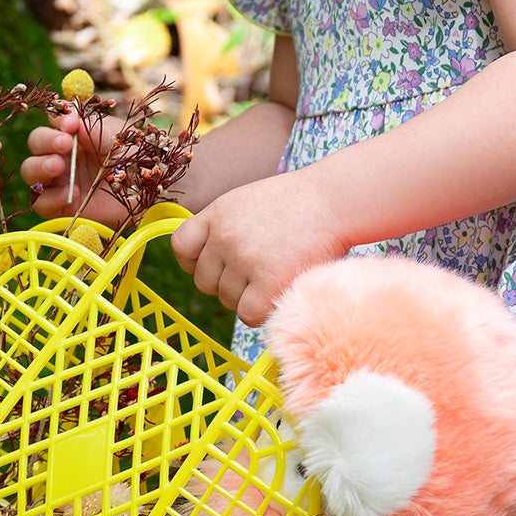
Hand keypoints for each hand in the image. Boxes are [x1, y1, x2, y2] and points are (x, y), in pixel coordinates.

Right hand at [19, 110, 127, 226]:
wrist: (149, 191)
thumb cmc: (135, 159)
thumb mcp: (118, 138)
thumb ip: (94, 129)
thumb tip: (72, 120)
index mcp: (74, 134)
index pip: (53, 121)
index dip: (58, 119)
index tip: (71, 123)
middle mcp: (61, 155)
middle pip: (36, 143)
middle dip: (46, 140)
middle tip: (65, 144)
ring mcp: (58, 181)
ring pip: (30, 171)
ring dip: (39, 166)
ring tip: (58, 166)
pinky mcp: (60, 206)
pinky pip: (42, 203)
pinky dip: (51, 197)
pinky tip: (72, 193)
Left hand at [170, 169, 346, 326]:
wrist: (334, 201)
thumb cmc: (299, 204)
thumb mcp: (249, 202)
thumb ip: (226, 227)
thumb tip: (213, 263)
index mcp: (217, 213)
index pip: (181, 247)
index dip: (195, 262)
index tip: (217, 265)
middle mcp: (224, 236)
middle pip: (205, 281)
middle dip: (227, 283)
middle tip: (257, 275)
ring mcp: (244, 259)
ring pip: (227, 300)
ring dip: (247, 297)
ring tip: (275, 277)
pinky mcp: (266, 281)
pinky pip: (247, 314)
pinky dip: (261, 312)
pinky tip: (277, 295)